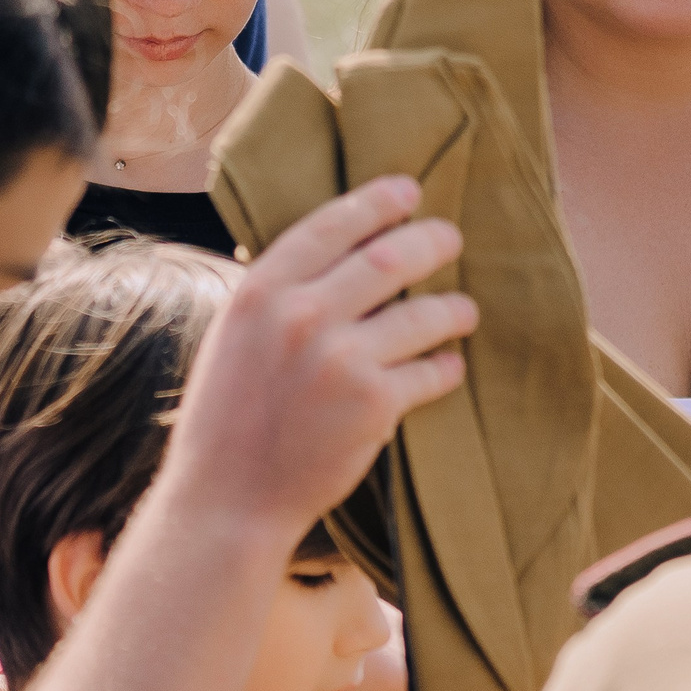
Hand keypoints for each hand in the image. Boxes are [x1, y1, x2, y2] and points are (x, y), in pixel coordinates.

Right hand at [160, 176, 474, 542]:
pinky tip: (449, 367)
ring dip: (453, 309)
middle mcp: (301, 316)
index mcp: (261, 292)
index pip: (332, 224)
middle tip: (451, 239)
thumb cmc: (229, 418)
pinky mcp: (374, 403)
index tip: (409, 191)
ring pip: (425, 313)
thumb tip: (337, 251)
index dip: (378, 202)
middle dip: (432, 241)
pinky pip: (431, 371)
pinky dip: (446, 368)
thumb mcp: (234, 336)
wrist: (227, 499)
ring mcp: (340, 359)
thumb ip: (279, 294)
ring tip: (462, 311)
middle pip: (391, 257)